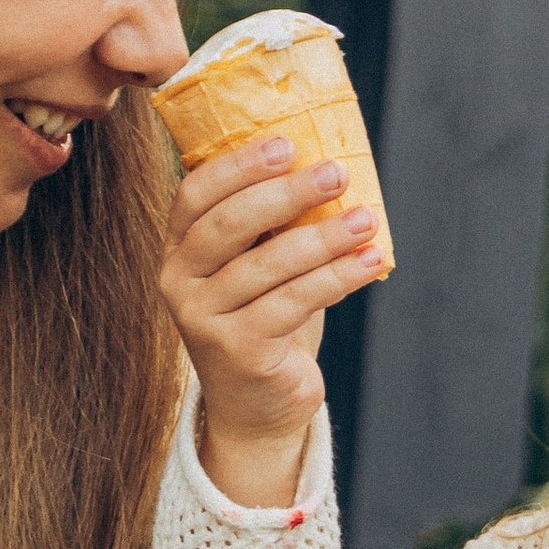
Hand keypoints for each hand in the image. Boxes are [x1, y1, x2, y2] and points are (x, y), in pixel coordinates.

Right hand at [159, 133, 385, 509]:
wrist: (257, 405)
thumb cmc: (265, 320)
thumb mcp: (260, 267)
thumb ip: (274, 225)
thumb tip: (328, 165)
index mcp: (178, 250)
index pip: (195, 195)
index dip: (239, 166)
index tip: (287, 144)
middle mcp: (180, 283)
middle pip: (229, 224)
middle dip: (287, 193)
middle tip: (336, 172)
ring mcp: (204, 320)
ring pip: (268, 265)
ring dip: (324, 237)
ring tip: (367, 219)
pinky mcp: (238, 351)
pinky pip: (294, 303)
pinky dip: (337, 279)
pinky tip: (370, 261)